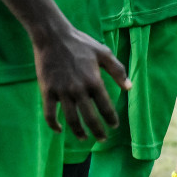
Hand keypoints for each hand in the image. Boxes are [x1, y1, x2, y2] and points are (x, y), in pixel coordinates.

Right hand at [30, 21, 128, 139]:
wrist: (53, 37)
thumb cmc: (80, 43)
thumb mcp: (103, 52)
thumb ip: (117, 70)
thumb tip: (129, 87)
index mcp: (94, 80)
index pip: (105, 106)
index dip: (111, 119)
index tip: (114, 126)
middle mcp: (78, 89)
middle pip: (89, 117)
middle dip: (97, 131)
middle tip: (102, 139)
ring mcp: (62, 91)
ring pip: (71, 119)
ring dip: (78, 132)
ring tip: (84, 138)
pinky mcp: (47, 91)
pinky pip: (49, 114)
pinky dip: (54, 125)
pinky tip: (60, 130)